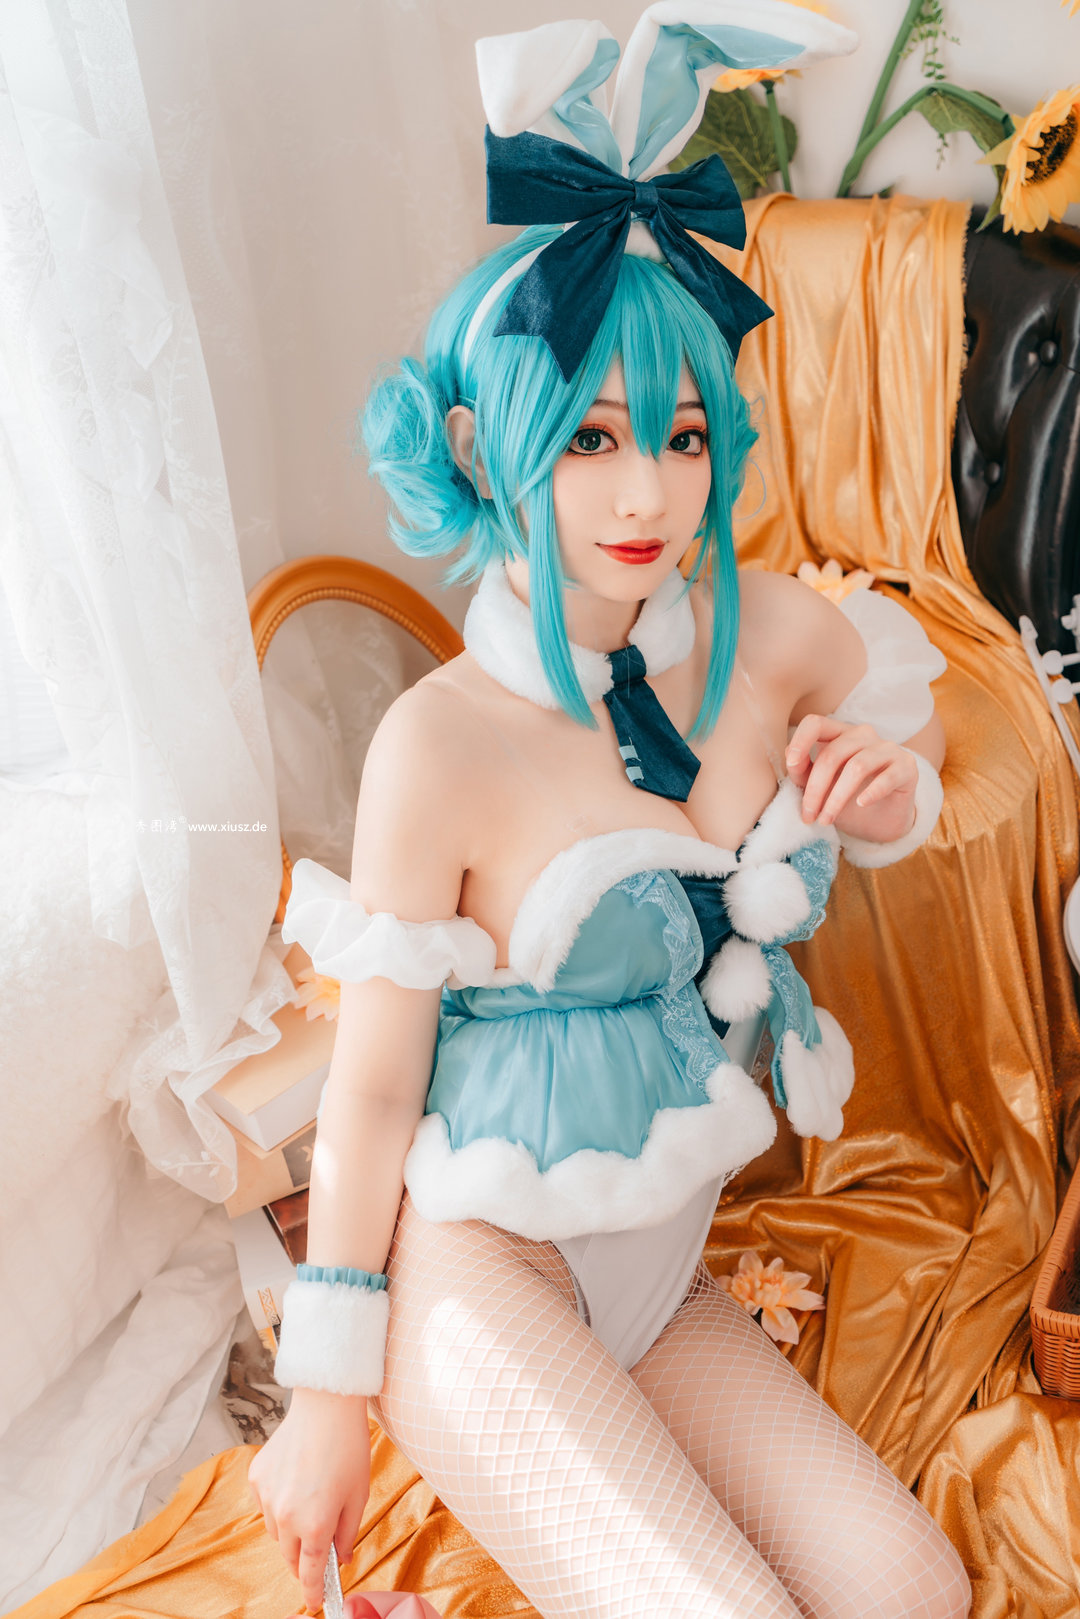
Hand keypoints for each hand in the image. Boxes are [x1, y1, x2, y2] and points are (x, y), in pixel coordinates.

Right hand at [248, 1386, 370, 1614]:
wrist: (325, 1406)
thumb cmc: (348, 1448)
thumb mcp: (358, 1496)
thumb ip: (347, 1534)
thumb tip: (340, 1559)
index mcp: (315, 1526)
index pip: (310, 1574)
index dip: (314, 1592)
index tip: (315, 1603)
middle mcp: (285, 1517)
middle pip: (290, 1557)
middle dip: (304, 1561)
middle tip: (319, 1552)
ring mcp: (267, 1498)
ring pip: (275, 1533)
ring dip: (290, 1532)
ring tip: (310, 1505)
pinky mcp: (256, 1478)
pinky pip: (265, 1506)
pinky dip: (278, 1505)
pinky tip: (296, 1484)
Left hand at [785, 715, 918, 843]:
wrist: (881, 821)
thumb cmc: (847, 799)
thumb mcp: (820, 787)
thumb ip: (804, 771)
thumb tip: (791, 757)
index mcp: (838, 734)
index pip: (816, 723)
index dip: (801, 740)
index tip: (791, 765)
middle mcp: (863, 735)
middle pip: (833, 754)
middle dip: (816, 789)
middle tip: (808, 815)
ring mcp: (887, 748)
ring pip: (857, 766)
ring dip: (837, 798)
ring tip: (826, 819)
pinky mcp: (906, 766)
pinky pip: (888, 776)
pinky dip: (872, 792)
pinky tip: (861, 804)